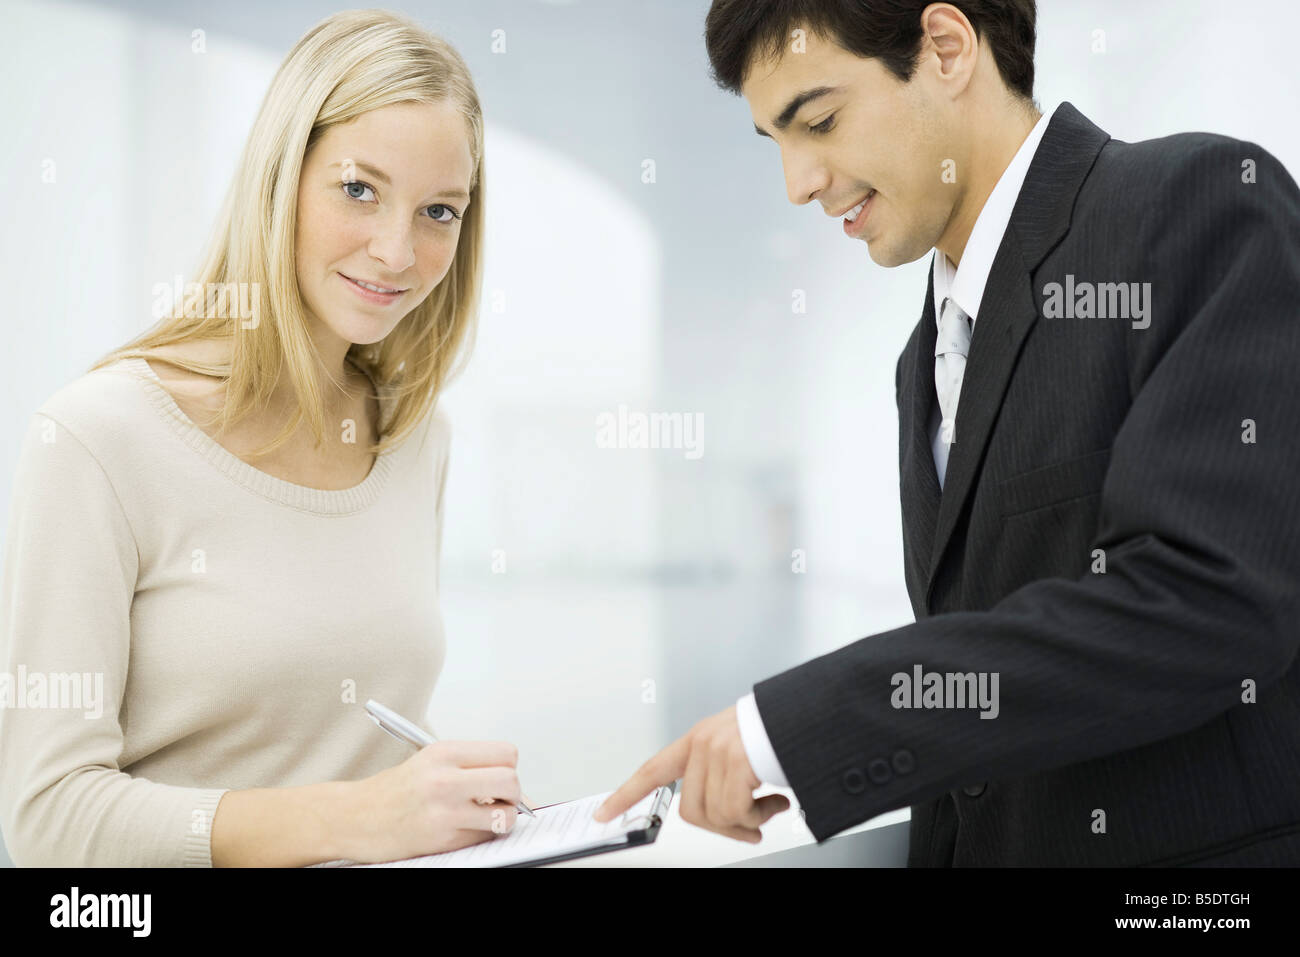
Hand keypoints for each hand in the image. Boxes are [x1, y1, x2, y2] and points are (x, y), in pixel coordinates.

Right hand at [341, 740, 521, 862]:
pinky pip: (483, 837)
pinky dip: (481, 835)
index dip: (509, 767)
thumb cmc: (395, 791)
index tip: (500, 777)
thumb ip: (473, 770)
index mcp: (444, 753)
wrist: (353, 817)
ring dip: (502, 820)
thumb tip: (523, 796)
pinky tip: (462, 829)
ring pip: (505, 815)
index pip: (506, 753)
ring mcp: (444, 811)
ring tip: (484, 818)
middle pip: (511, 781)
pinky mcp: (442, 839)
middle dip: (514, 795)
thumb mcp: (432, 764)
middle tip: (501, 801)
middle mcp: (445, 779)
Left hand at [592, 706, 789, 842]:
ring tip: (770, 805)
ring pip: (715, 815)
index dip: (626, 794)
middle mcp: (703, 743)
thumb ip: (721, 777)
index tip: (604, 813)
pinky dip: (759, 817)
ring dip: (747, 821)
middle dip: (723, 827)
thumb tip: (723, 819)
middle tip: (750, 826)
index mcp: (698, 740)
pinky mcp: (737, 761)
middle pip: (690, 810)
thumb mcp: (740, 750)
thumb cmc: (780, 733)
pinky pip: (737, 812)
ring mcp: (718, 751)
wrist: (810, 712)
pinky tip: (777, 801)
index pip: (653, 770)